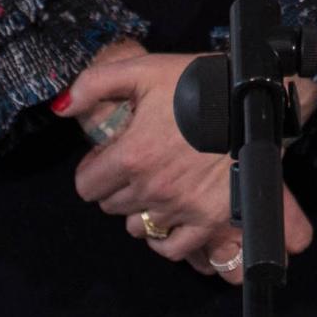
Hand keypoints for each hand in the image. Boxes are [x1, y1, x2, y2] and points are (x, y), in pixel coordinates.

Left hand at [61, 49, 315, 279]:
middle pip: (111, 205)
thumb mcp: (144, 69)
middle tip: (138, 165)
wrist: (255, 96)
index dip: (94, 169)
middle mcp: (151, 187)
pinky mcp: (208, 219)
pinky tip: (168, 219)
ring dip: (141, 210)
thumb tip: (61, 108)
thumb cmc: (199, 82)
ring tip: (156, 188)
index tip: (110, 157)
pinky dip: (166, 237)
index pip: (87, 185)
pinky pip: (173, 246)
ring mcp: (180, 207)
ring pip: (138, 226)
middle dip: (118, 187)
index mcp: (131, 155)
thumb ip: (95, 84)